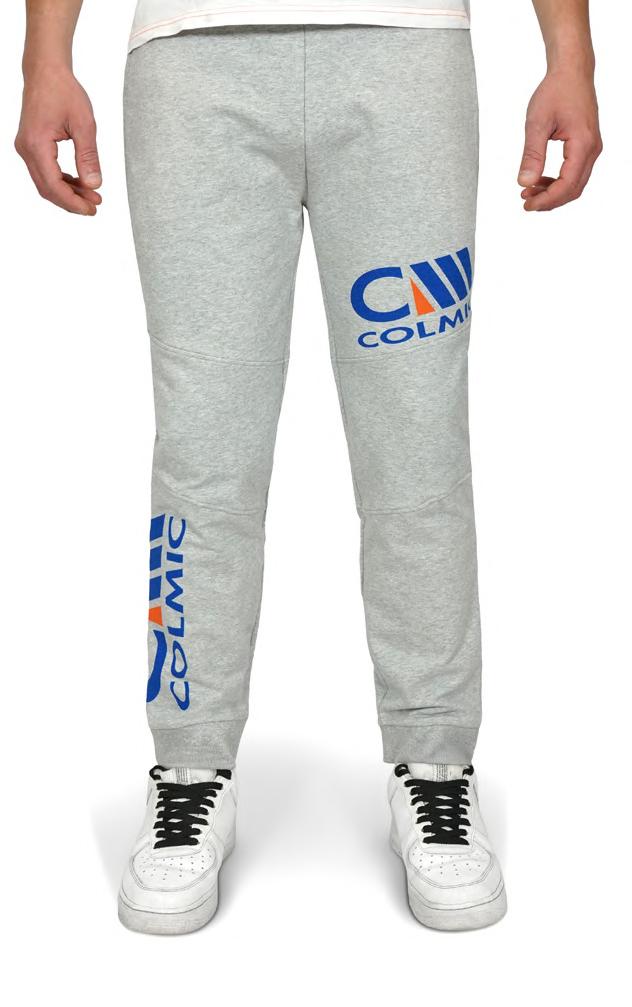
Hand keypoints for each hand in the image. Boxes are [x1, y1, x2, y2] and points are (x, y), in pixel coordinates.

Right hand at [15, 65, 101, 215]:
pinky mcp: (30, 146)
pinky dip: (62, 181)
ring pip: (45, 182)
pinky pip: (44, 172)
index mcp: (37, 144)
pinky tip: (79, 183)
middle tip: (94, 206)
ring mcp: (26, 148)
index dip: (73, 202)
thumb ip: (89, 156)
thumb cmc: (63, 90)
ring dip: (68, 192)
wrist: (46, 71)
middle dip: (71, 201)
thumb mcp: (84, 124)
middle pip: (47, 189)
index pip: (53, 185)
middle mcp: (26, 148)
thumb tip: (94, 184)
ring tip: (91, 196)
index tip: (91, 209)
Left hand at [518, 68, 601, 210]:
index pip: (567, 185)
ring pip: (575, 184)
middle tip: (526, 201)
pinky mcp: (586, 146)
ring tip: (530, 192)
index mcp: (582, 144)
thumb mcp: (537, 123)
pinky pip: (575, 173)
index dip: (546, 200)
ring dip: (553, 193)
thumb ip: (531, 155)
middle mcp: (592, 149)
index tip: (527, 204)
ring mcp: (591, 148)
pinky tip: (540, 181)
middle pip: (573, 190)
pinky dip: (558, 182)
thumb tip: (524, 182)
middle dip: (549, 201)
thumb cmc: (556, 90)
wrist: (571, 71)